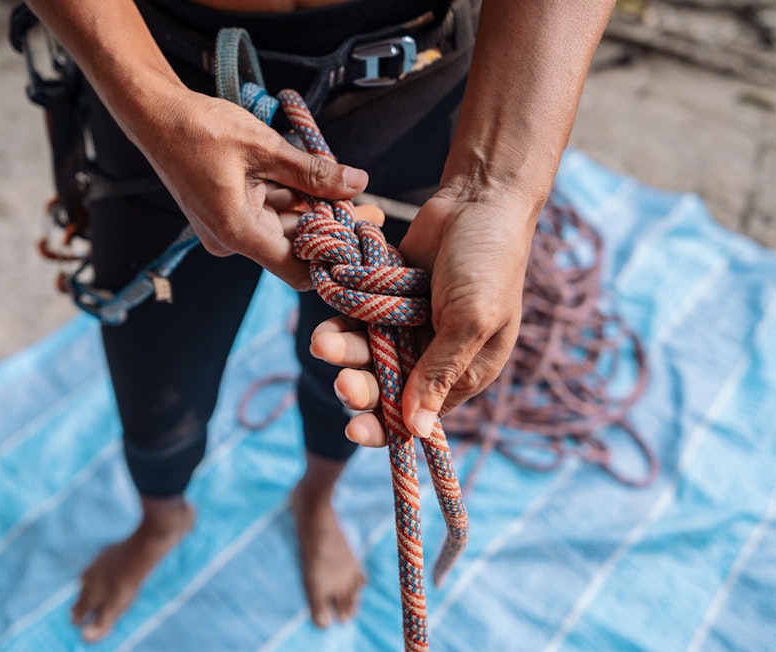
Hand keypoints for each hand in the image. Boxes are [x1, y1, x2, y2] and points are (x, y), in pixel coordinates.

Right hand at [133, 87, 368, 290]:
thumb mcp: (265, 147)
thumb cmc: (201, 129)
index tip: (361, 240)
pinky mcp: (227, 214)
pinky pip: (267, 215)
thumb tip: (358, 184)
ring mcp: (228, 229)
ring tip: (350, 193)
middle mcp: (231, 240)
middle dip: (331, 228)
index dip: (332, 260)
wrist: (156, 115)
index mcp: (238, 232)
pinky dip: (292, 202)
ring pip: (283, 229)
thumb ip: (312, 171)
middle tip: (369, 210)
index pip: (297, 270)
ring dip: (313, 212)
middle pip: (294, 247)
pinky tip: (319, 184)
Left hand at [310, 192, 536, 445]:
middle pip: (386, 386)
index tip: (353, 429)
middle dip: (361, 385)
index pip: (420, 416)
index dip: (386, 428)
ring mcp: (409, 324)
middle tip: (340, 380)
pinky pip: (358, 316)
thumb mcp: (471, 319)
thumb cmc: (489, 260)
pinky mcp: (388, 296)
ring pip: (365, 350)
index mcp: (466, 372)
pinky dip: (343, 317)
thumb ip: (441, 371)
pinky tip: (329, 312)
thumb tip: (416, 429)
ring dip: (343, 350)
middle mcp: (434, 354)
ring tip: (321, 341)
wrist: (478, 197)